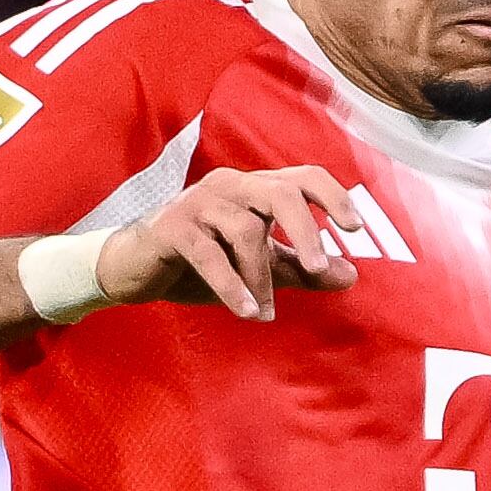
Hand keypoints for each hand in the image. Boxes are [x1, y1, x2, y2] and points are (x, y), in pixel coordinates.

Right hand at [101, 166, 365, 318]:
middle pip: (281, 193)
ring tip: (265, 313)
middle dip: (305, 232)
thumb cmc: (198, 261)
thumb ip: (302, 269)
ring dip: (262, 279)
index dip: (333, 197)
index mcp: (254, 189)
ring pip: (246, 231)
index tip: (356, 229)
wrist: (134, 268)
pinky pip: (210, 255)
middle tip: (319, 270)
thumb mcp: (258, 268)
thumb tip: (351, 275)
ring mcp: (199, 203)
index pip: (302, 178)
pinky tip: (247, 312)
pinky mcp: (173, 228)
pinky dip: (232, 285)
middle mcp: (230, 187)